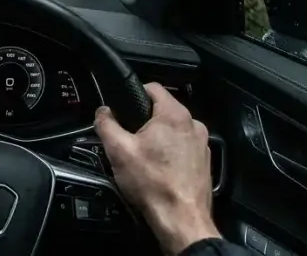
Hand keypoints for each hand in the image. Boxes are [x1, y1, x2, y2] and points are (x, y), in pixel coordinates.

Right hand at [95, 83, 220, 255]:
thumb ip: (106, 124)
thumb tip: (103, 112)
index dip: (133, 94)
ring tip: (143, 158)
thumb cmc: (152, 183)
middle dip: (144, 121)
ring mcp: (202, 144)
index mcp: (174, 114)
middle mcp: (193, 124)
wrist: (181, 219)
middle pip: (162, 110)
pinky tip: (158, 171)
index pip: (152, 87)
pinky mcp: (204, 161)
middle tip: (129, 140)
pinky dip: (170, 153)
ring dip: (158, 138)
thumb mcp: (118, 150)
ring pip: (173, 130)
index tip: (122, 110)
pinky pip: (183, 147)